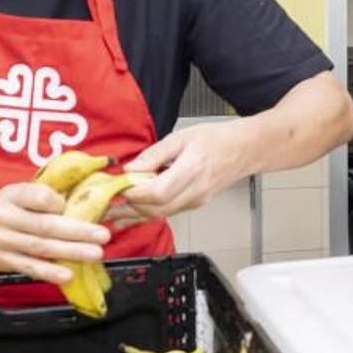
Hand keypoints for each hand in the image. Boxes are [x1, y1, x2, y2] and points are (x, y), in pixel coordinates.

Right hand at [0, 183, 108, 283]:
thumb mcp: (12, 194)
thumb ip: (40, 197)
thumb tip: (79, 203)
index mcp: (10, 196)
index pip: (38, 196)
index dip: (59, 202)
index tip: (80, 206)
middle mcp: (4, 218)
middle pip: (44, 225)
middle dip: (77, 231)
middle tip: (103, 235)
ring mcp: (1, 242)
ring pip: (39, 247)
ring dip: (70, 252)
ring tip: (95, 253)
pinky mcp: (0, 262)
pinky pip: (27, 267)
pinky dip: (48, 272)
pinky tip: (66, 275)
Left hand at [116, 122, 247, 220]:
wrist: (245, 150)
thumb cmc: (217, 139)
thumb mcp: (182, 137)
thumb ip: (155, 154)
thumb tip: (130, 169)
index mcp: (192, 169)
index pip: (157, 192)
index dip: (134, 193)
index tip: (118, 186)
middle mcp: (195, 190)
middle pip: (156, 208)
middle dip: (129, 208)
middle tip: (106, 203)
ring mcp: (197, 200)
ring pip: (160, 214)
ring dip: (135, 215)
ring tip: (111, 214)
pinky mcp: (195, 204)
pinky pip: (168, 213)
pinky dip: (148, 214)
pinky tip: (131, 215)